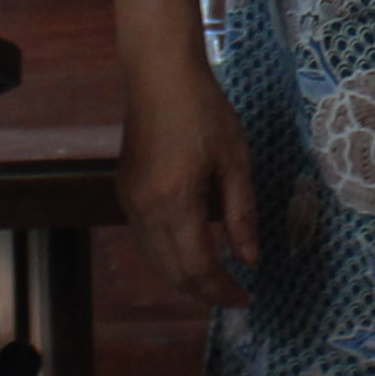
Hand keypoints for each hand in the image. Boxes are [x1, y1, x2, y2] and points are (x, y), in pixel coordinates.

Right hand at [122, 55, 260, 304]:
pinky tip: (192, 251)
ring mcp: (129, 202)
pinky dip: (169, 256)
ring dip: (184, 277)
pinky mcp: (124, 192)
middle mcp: (145, 210)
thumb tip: (250, 260)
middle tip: (234, 297)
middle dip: (203, 292)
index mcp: (175, 203)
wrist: (160, 76)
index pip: (197, 266)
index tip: (246, 298)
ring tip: (216, 281)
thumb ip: (242, 214)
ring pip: (155, 259)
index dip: (222, 289)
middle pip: (172, 271)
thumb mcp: (235, 162)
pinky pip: (146, 239)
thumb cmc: (205, 112)